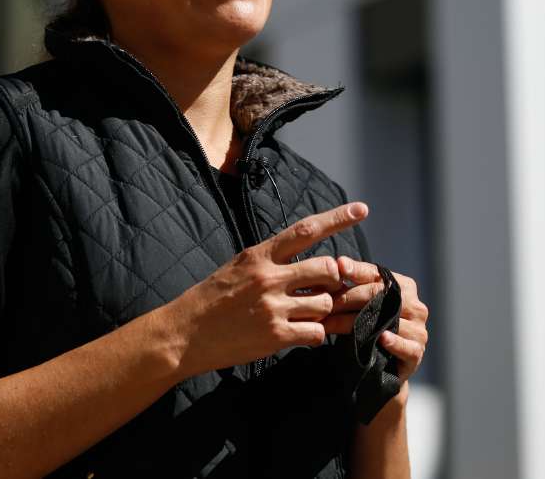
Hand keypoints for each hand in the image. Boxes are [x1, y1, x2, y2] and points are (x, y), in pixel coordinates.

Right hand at [169, 202, 366, 376]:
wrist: (184, 333)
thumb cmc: (210, 300)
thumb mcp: (236, 269)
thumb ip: (269, 263)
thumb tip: (306, 263)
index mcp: (258, 255)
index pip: (305, 230)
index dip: (337, 219)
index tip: (361, 209)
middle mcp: (268, 277)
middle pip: (327, 268)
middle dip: (336, 279)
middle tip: (330, 288)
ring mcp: (273, 306)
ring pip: (326, 302)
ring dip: (325, 310)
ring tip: (306, 315)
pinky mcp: (276, 334)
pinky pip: (317, 332)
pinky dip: (315, 334)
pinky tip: (300, 333)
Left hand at [325, 257, 429, 387]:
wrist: (381, 363)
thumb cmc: (368, 325)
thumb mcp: (359, 302)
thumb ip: (351, 283)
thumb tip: (337, 263)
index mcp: (403, 286)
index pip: (377, 274)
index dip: (355, 270)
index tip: (337, 267)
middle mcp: (414, 305)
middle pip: (378, 296)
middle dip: (345, 299)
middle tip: (320, 305)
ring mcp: (418, 329)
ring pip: (387, 322)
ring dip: (353, 323)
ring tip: (329, 325)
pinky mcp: (416, 353)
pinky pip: (407, 347)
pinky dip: (395, 342)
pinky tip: (381, 338)